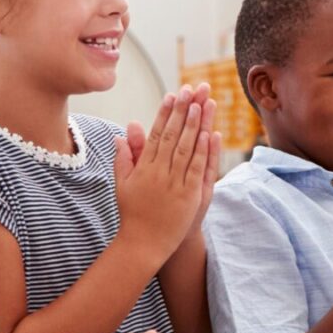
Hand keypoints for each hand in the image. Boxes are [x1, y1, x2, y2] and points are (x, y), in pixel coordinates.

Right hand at [115, 85, 219, 261]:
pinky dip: (205, 151)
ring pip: (188, 148)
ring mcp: (175, 183)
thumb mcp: (122, 184)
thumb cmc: (133, 213)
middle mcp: (159, 172)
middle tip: (192, 89)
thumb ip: (124, 157)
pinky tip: (211, 133)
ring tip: (202, 102)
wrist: (143, 244)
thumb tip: (123, 132)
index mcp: (143, 167)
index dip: (165, 113)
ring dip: (196, 124)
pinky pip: (198, 169)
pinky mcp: (190, 195)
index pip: (156, 133)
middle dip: (183, 110)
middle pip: (174, 135)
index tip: (172, 95)